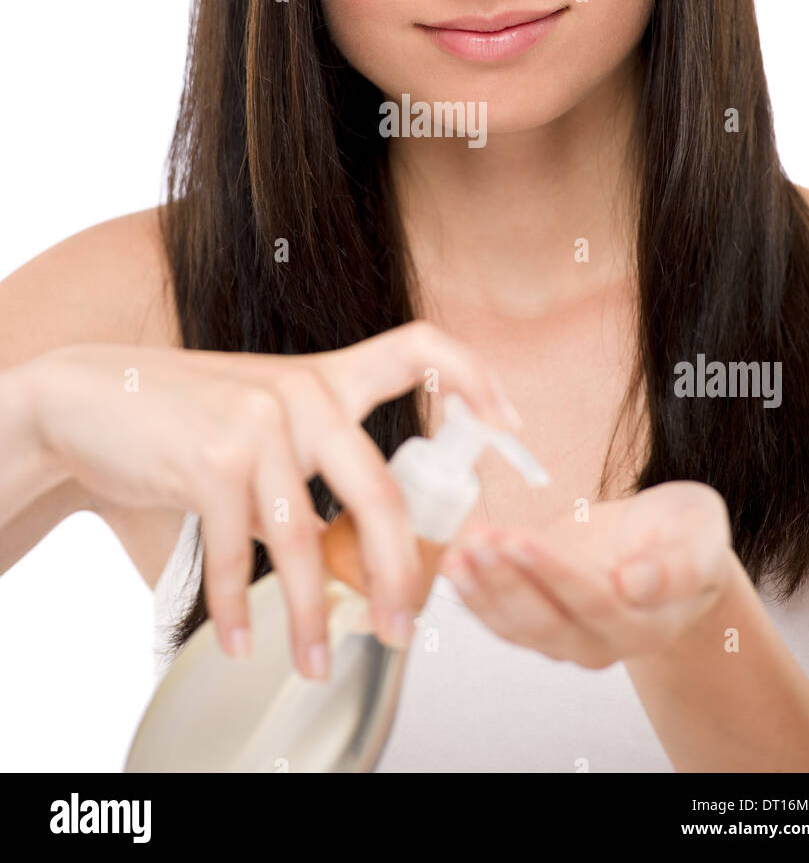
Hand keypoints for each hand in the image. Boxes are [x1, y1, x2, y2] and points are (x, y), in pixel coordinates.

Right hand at [11, 322, 516, 671]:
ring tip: (318, 663)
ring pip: (304, 542)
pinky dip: (239, 610)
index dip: (474, 380)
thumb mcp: (266, 414)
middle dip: (399, 571)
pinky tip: (242, 641)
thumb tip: (370, 544)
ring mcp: (256, 425)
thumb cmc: (191, 413)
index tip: (512, 423)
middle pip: (379, 492)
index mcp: (327, 378)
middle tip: (404, 626)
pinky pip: (237, 556)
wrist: (93, 397)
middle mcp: (302, 393)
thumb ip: (316, 458)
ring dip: (309, 617)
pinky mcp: (209, 460)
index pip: (419, 347)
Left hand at [439, 480, 733, 666]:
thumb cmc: (686, 536)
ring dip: (482, 589)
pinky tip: (455, 561)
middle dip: (507, 581)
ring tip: (459, 550)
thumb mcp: (701, 535)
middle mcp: (603, 643)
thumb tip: (637, 584)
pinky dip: (474, 592)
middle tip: (480, 542)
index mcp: (647, 625)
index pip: (595, 603)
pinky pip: (500, 617)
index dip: (555, 573)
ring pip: (516, 625)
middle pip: (547, 623)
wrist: (668, 545)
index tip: (522, 539)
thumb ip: (678, 564)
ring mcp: (567, 638)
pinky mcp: (539, 621)